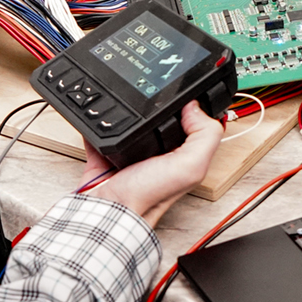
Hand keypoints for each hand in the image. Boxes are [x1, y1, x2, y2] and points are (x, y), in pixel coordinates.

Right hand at [80, 102, 222, 227]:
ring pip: (129, 125)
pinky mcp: (105, 156)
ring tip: (127, 98)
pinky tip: (99, 112)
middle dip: (154, 108)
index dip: (191, 109)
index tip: (184, 91)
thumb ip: (204, 137)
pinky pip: (99, 134)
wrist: (107, 210)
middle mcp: (155, 157)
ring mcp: (128, 156)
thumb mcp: (190, 166)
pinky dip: (97, 124)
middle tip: (152, 93)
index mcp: (179, 158)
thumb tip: (196, 107)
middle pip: (158, 123)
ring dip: (126, 112)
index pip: (191, 127)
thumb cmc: (147, 197)